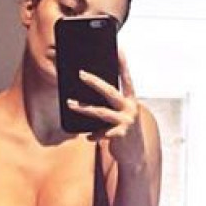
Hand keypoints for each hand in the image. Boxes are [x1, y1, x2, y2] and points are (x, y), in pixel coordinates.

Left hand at [66, 50, 145, 172]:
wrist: (136, 155)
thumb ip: (111, 106)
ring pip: (100, 112)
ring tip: (70, 103)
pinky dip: (93, 135)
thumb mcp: (122, 116)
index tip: (118, 49)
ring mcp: (126, 121)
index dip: (123, 64)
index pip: (126, 78)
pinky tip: (88, 137)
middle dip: (94, 82)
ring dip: (83, 108)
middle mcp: (130, 108)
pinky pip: (100, 133)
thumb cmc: (125, 131)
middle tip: (81, 74)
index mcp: (131, 100)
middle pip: (109, 92)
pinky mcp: (121, 135)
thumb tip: (89, 96)